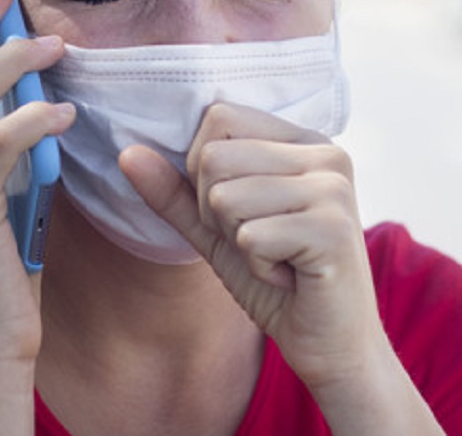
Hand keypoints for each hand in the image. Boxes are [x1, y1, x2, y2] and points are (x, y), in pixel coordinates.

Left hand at [119, 102, 385, 390]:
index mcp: (303, 141)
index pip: (218, 118)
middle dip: (216, 212)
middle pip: (214, 157)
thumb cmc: (277, 282)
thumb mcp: (217, 230)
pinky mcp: (333, 228)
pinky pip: (249, 236)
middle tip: (260, 242)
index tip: (243, 212)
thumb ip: (175, 191)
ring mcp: (334, 188)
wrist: (331, 344)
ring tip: (277, 258)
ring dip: (237, 242)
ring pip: (225, 196)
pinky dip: (258, 267)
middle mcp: (326, 153)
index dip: (205, 171)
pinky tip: (290, 276)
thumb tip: (127, 154)